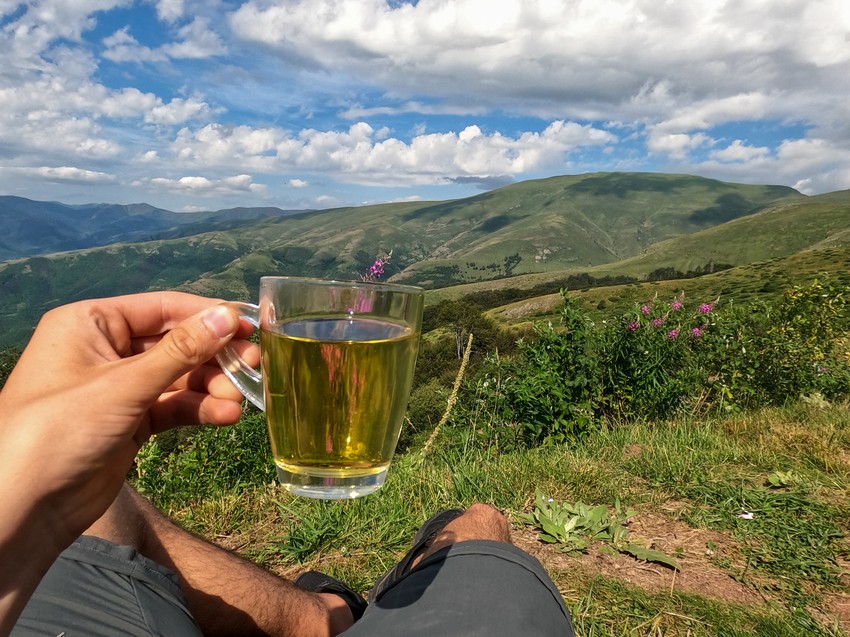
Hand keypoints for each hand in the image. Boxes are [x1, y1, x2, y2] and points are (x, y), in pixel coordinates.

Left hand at [0, 292, 252, 549]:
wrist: (22, 509)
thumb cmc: (58, 431)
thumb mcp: (124, 386)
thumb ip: (181, 350)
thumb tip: (229, 315)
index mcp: (91, 323)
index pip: (161, 308)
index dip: (207, 316)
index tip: (250, 325)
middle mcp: (105, 350)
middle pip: (175, 343)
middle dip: (214, 356)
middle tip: (252, 365)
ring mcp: (118, 388)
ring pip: (178, 377)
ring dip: (210, 387)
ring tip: (239, 400)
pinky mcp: (129, 422)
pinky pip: (172, 407)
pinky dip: (198, 410)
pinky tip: (226, 417)